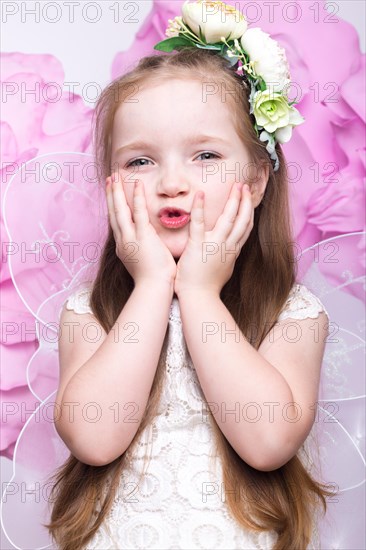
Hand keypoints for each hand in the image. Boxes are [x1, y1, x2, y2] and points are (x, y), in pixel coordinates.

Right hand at [106, 171, 176, 287]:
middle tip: (109, 179)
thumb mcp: (143, 264)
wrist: (154, 289)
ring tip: (115, 176)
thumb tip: (147, 248)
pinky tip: (136, 184)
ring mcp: (130, 238)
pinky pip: (138, 212)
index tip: (111, 195)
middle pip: (113, 213)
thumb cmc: (153, 281)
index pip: (116, 223)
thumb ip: (142, 252)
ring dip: (117, 192)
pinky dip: (136, 197)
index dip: (113, 207)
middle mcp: (123, 241)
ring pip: (120, 210)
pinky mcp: (142, 237)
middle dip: (110, 195)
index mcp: (123, 248)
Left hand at [174, 181, 253, 295]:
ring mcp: (214, 245)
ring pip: (228, 219)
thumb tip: (230, 251)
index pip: (245, 229)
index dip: (248, 212)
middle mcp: (227, 247)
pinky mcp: (198, 246)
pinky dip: (200, 207)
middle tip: (245, 186)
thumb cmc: (207, 287)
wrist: (199, 298)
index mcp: (232, 252)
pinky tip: (200, 194)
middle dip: (245, 201)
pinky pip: (199, 223)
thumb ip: (227, 257)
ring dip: (233, 200)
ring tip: (236, 185)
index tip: (249, 200)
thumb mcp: (224, 270)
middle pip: (242, 220)